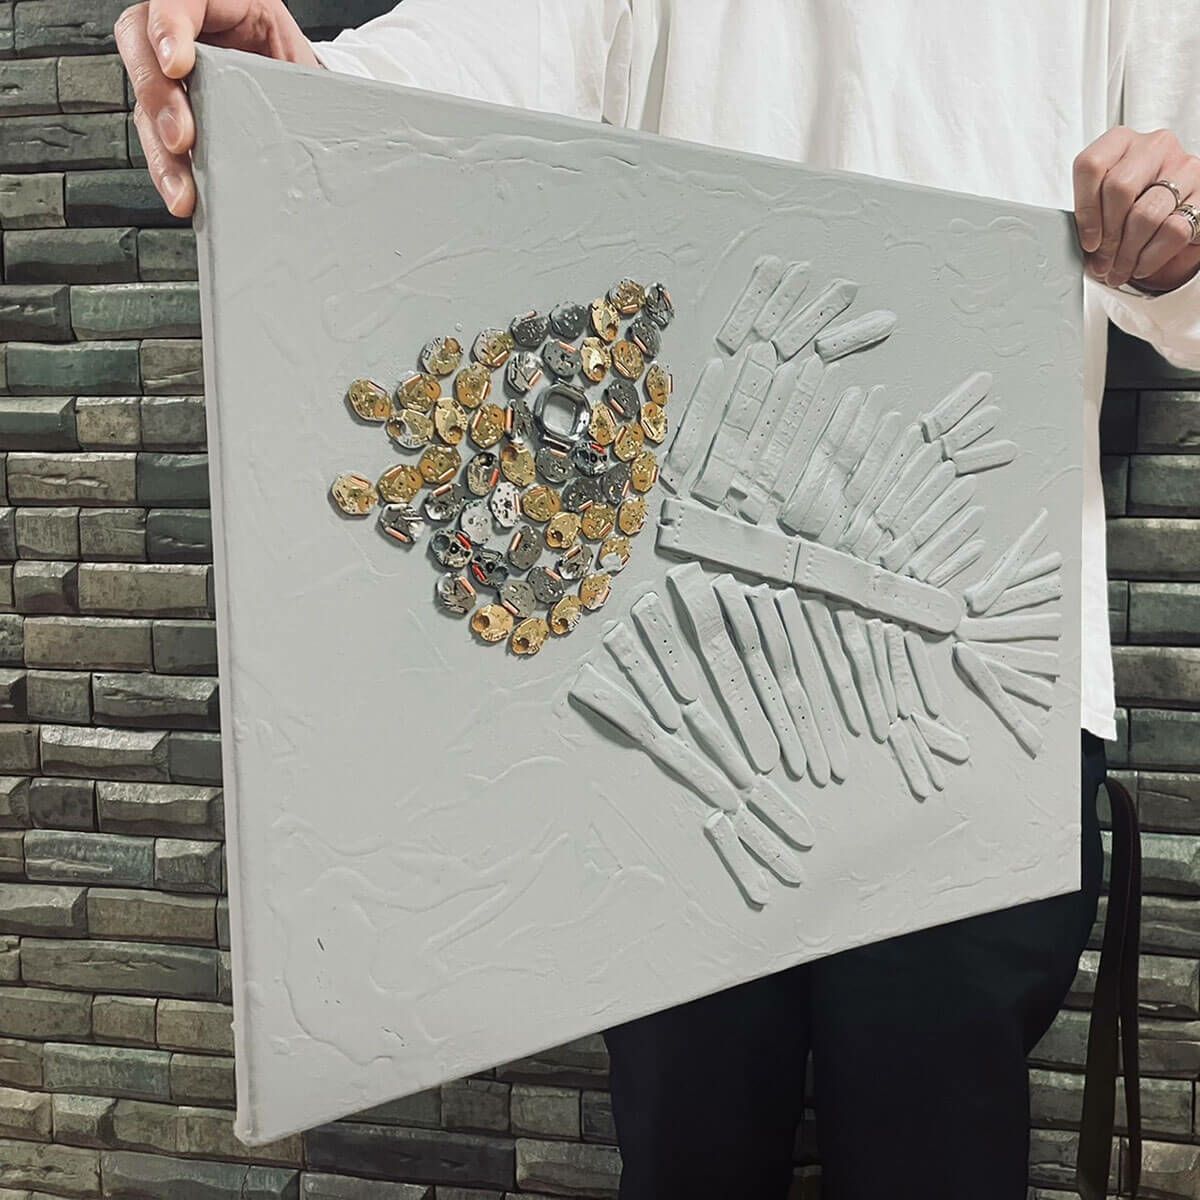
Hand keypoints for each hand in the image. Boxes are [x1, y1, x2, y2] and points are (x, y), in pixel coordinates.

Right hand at [115, 0, 319, 218]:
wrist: (307, 102)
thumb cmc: (300, 73)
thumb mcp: (299, 63)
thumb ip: (288, 74)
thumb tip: (304, 120)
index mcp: (220, 3)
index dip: (168, 28)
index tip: (177, 65)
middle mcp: (185, 32)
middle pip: (141, 47)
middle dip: (157, 96)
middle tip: (180, 138)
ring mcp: (172, 73)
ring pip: (144, 100)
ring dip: (160, 150)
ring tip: (181, 188)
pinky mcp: (172, 111)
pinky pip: (158, 137)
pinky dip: (169, 170)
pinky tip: (182, 194)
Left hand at [1073, 126, 1199, 292]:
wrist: (1178, 210)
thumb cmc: (1134, 204)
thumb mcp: (1107, 200)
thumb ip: (1092, 212)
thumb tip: (1084, 248)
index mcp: (1121, 142)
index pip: (1091, 165)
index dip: (1085, 209)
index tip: (1087, 240)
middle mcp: (1154, 147)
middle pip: (1118, 189)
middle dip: (1107, 236)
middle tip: (1102, 261)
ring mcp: (1183, 166)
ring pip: (1145, 215)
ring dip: (1126, 253)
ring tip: (1117, 271)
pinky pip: (1172, 231)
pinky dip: (1150, 257)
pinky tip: (1140, 265)